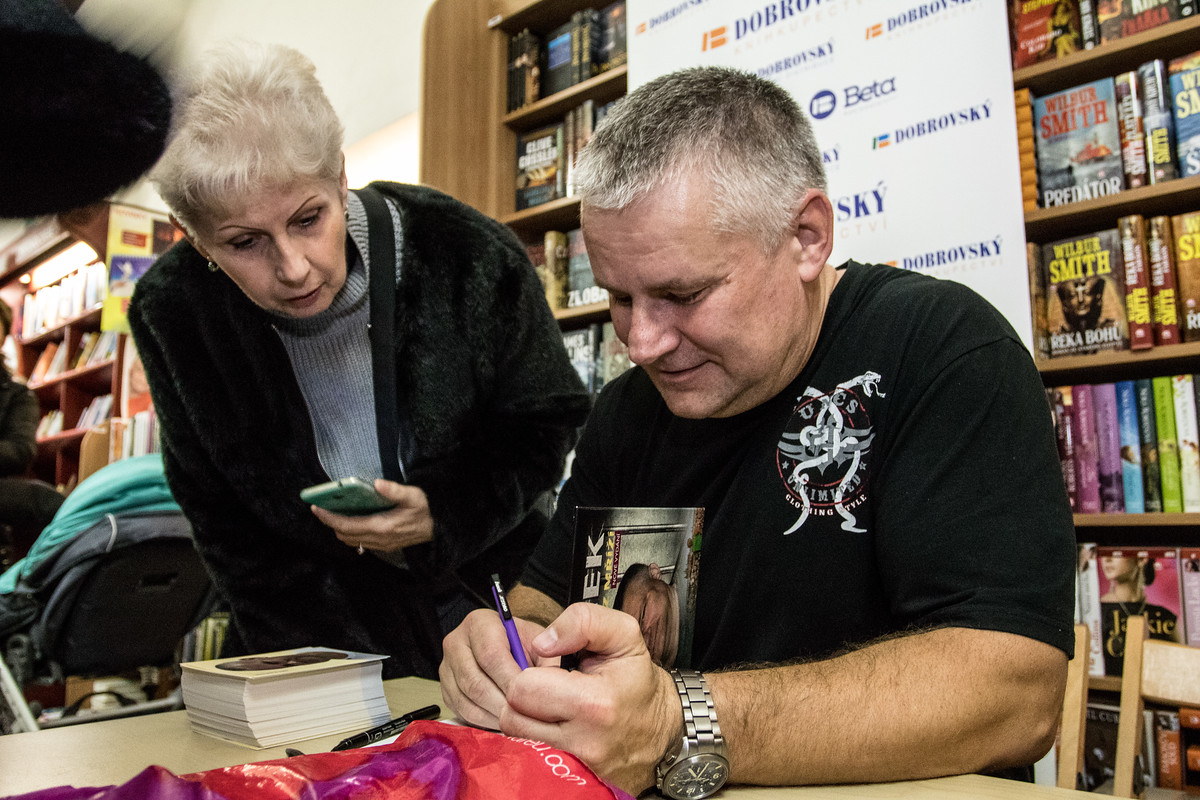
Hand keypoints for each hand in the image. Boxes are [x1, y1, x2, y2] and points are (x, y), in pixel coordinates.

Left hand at [311, 479, 433, 552]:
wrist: (438, 529)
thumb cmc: (425, 510)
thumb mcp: (413, 496)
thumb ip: (395, 490)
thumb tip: (377, 484)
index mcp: (382, 526)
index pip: (347, 525)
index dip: (329, 518)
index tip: (316, 508)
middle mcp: (378, 539)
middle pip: (344, 534)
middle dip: (330, 522)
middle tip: (322, 508)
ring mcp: (380, 545)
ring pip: (350, 540)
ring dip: (339, 528)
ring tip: (333, 513)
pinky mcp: (382, 546)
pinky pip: (359, 542)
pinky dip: (349, 533)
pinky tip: (350, 521)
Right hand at [439, 608, 549, 729]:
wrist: (508, 648)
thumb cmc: (525, 645)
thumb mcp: (540, 644)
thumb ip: (546, 661)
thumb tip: (547, 683)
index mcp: (479, 623)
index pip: (490, 654)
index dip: (510, 679)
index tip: (528, 696)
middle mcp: (456, 642)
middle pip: (475, 681)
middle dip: (503, 703)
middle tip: (524, 716)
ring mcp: (447, 667)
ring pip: (468, 700)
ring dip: (494, 715)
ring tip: (517, 720)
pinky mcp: (445, 690)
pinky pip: (462, 712)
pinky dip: (485, 721)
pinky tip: (504, 721)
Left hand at [498, 603, 680, 795]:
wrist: (661, 728)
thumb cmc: (637, 680)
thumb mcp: (623, 634)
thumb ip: (582, 621)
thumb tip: (542, 642)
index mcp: (595, 703)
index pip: (523, 688)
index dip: (529, 672)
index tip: (549, 670)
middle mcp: (583, 740)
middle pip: (512, 717)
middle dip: (521, 696)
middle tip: (544, 687)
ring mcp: (577, 765)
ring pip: (516, 739)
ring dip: (525, 718)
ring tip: (547, 704)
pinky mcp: (573, 779)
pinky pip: (531, 756)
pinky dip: (534, 739)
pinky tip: (550, 725)